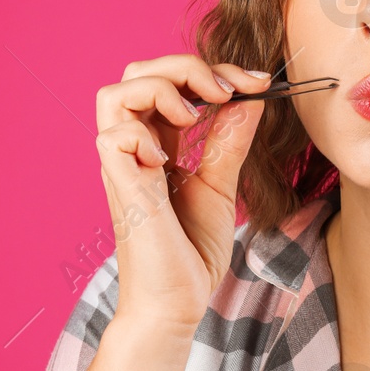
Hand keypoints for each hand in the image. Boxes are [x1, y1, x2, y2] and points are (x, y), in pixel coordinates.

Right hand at [94, 55, 272, 331]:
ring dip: (161, 88)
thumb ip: (230, 140)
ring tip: (194, 116)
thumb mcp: (220, 185)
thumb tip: (252, 96)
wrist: (178, 304)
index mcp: (157, 145)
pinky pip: (113, 133)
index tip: (257, 82)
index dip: (212, 73)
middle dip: (185, 66)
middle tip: (226, 90)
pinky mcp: (119, 186)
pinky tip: (168, 162)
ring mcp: (122, 165)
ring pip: (116, 91)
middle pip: (137, 72)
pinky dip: (144, 133)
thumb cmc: (191, 254)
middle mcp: (134, 149)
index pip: (172, 84)